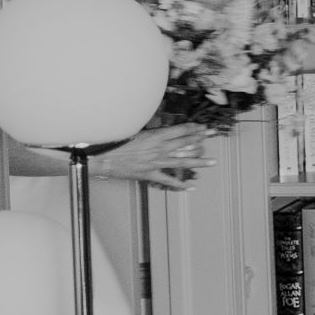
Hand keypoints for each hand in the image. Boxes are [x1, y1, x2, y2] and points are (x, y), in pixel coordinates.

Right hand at [91, 123, 214, 190]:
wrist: (99, 157)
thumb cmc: (113, 141)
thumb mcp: (133, 130)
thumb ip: (151, 132)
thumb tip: (163, 131)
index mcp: (154, 136)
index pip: (180, 130)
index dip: (194, 128)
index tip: (203, 126)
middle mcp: (158, 148)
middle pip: (185, 143)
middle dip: (201, 138)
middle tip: (214, 135)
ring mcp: (155, 162)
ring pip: (182, 161)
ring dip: (199, 161)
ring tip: (213, 161)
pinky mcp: (149, 174)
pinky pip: (168, 180)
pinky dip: (180, 185)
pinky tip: (192, 187)